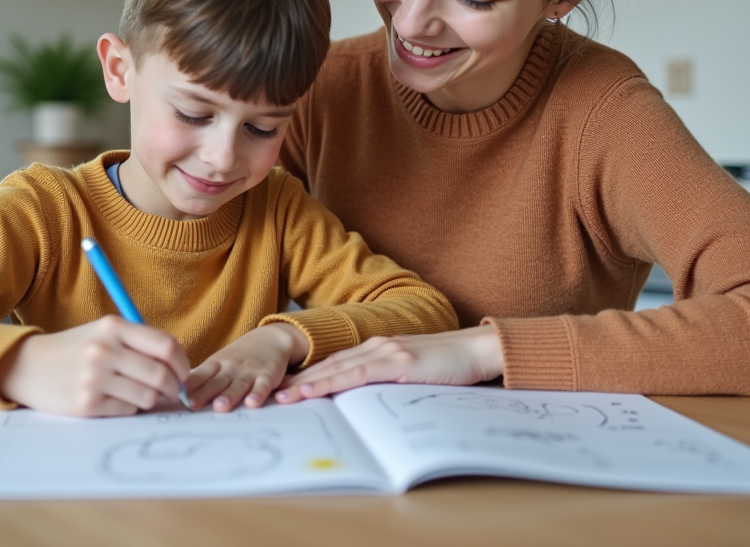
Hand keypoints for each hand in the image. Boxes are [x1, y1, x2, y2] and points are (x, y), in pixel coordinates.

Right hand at [0, 316, 189, 416]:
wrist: (28, 366)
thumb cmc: (75, 349)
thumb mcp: (104, 332)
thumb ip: (139, 343)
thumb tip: (179, 368)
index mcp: (113, 327)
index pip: (166, 345)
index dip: (183, 363)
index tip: (184, 373)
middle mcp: (104, 350)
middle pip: (161, 374)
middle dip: (174, 387)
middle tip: (173, 392)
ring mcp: (93, 378)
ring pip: (147, 396)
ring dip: (151, 399)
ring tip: (141, 394)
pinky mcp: (86, 404)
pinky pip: (127, 410)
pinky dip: (129, 407)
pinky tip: (117, 400)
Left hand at [186, 323, 308, 412]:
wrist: (270, 338)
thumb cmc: (239, 357)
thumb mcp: (218, 363)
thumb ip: (200, 378)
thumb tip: (172, 391)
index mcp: (215, 365)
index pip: (198, 376)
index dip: (187, 387)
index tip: (174, 396)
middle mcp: (230, 368)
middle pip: (215, 382)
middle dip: (203, 393)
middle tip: (191, 404)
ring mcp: (248, 372)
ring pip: (237, 385)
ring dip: (229, 395)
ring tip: (220, 406)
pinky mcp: (267, 375)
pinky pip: (262, 386)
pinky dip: (258, 394)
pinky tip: (252, 403)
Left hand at [274, 325, 503, 402]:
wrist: (479, 350)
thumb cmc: (450, 365)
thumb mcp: (412, 375)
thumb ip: (389, 382)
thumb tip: (367, 404)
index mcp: (379, 348)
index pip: (335, 364)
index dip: (307, 375)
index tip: (284, 388)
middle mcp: (377, 345)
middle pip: (328, 365)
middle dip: (297, 380)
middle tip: (269, 394)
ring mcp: (387, 351)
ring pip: (336, 369)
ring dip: (306, 383)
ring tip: (281, 397)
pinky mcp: (399, 362)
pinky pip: (357, 374)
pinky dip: (331, 382)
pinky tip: (313, 390)